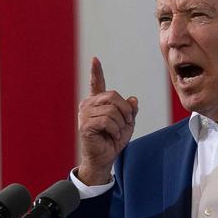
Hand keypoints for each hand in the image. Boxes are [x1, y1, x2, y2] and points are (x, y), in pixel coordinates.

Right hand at [77, 57, 137, 185]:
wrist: (103, 159)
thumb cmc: (112, 140)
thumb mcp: (127, 123)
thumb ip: (130, 110)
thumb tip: (133, 99)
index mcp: (97, 102)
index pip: (96, 83)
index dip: (96, 71)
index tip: (95, 59)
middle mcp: (88, 104)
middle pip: (114, 96)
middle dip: (126, 111)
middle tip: (125, 124)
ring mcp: (84, 113)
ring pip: (112, 110)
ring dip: (120, 124)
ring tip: (115, 132)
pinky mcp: (85, 124)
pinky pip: (108, 121)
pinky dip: (115, 130)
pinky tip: (111, 136)